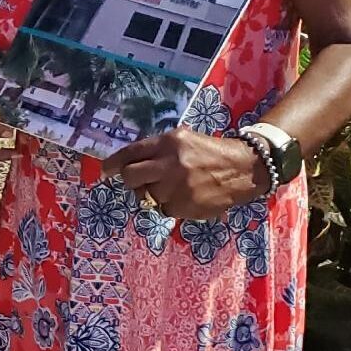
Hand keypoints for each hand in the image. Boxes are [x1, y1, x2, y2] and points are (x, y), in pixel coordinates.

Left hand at [101, 128, 269, 219]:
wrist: (244, 168)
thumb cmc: (208, 152)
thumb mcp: (182, 140)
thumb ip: (155, 150)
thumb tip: (125, 163)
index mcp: (168, 142)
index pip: (131, 152)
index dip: (114, 162)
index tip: (105, 170)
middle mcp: (171, 163)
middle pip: (131, 177)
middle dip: (130, 181)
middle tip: (136, 182)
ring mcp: (179, 187)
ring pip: (146, 196)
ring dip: (153, 194)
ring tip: (169, 188)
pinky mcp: (187, 206)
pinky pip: (164, 209)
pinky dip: (169, 205)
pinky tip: (183, 197)